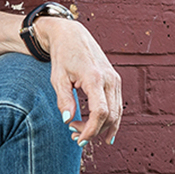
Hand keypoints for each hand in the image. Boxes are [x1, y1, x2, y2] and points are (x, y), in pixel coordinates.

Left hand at [37, 16, 121, 146]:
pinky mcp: (115, 80)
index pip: (100, 113)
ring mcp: (115, 79)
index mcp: (94, 78)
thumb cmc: (62, 55)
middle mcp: (109, 79)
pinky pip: (117, 105)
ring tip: (81, 133)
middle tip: (73, 136)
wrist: (71, 34)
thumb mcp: (57, 78)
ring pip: (116, 113)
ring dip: (102, 128)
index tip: (78, 139)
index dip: (91, 130)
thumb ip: (64, 100)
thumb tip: (67, 120)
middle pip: (110, 116)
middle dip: (94, 131)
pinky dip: (111, 120)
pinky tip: (103, 132)